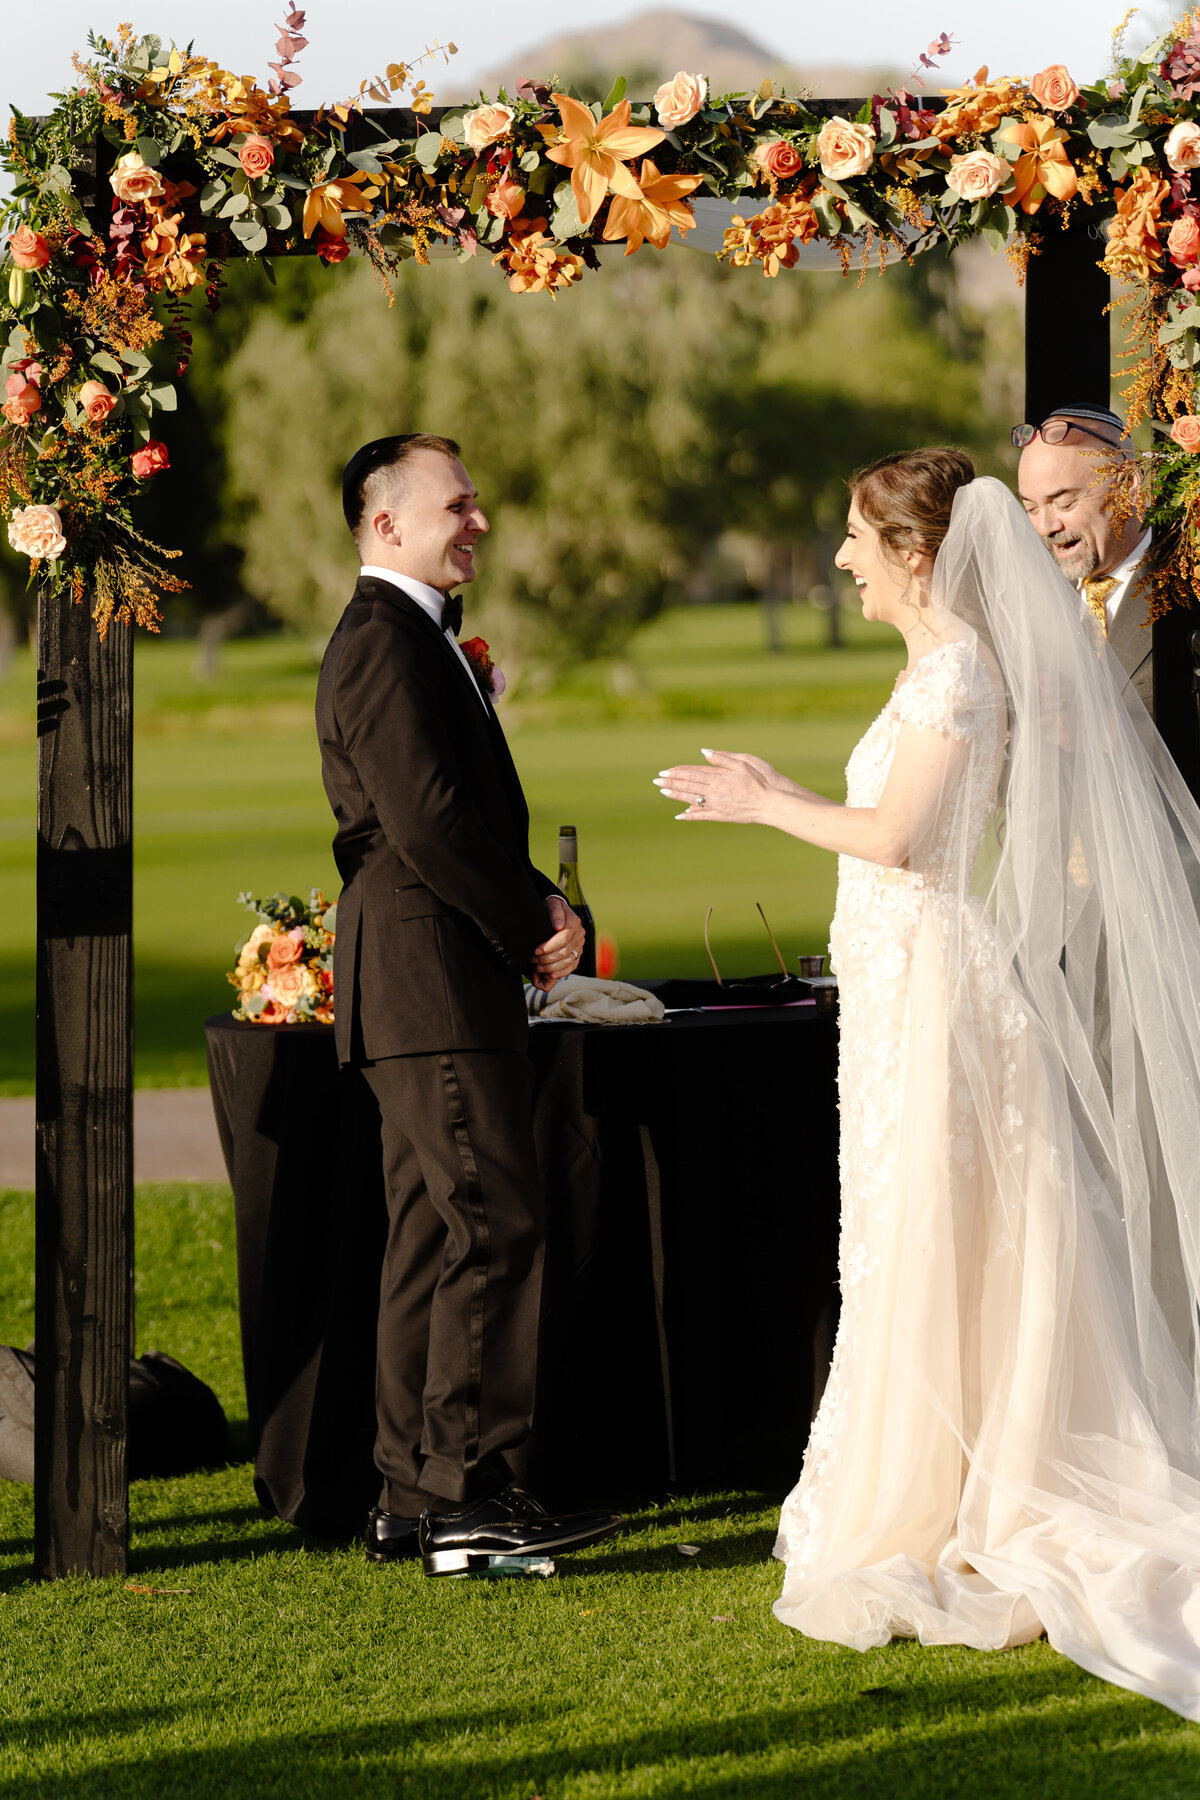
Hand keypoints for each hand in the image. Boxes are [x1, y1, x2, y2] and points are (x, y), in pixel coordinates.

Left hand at [530, 893, 584, 990]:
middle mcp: (579, 935)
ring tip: (538, 968)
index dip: (549, 946)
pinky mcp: (577, 953)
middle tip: (534, 960)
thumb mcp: (552, 905)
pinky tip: (550, 975)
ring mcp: (580, 945)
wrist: (557, 913)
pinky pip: (572, 966)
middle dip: (548, 958)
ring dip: (552, 967)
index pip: (564, 938)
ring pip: (568, 961)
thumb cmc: (552, 909)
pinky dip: (561, 973)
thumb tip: (558, 925)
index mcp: (574, 923)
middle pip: (565, 951)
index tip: (536, 950)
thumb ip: (555, 913)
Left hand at [653, 748, 782, 821]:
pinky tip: (679, 815)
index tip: (665, 771)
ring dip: (676, 795)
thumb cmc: (758, 781)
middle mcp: (714, 792)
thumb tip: (704, 751)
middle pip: (688, 786)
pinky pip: (702, 816)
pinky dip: (690, 815)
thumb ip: (722, 758)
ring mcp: (716, 805)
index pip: (692, 774)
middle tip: (656, 781)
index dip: (677, 773)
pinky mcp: (720, 816)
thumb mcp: (742, 764)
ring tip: (663, 792)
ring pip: (691, 799)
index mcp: (718, 778)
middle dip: (672, 783)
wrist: (768, 803)